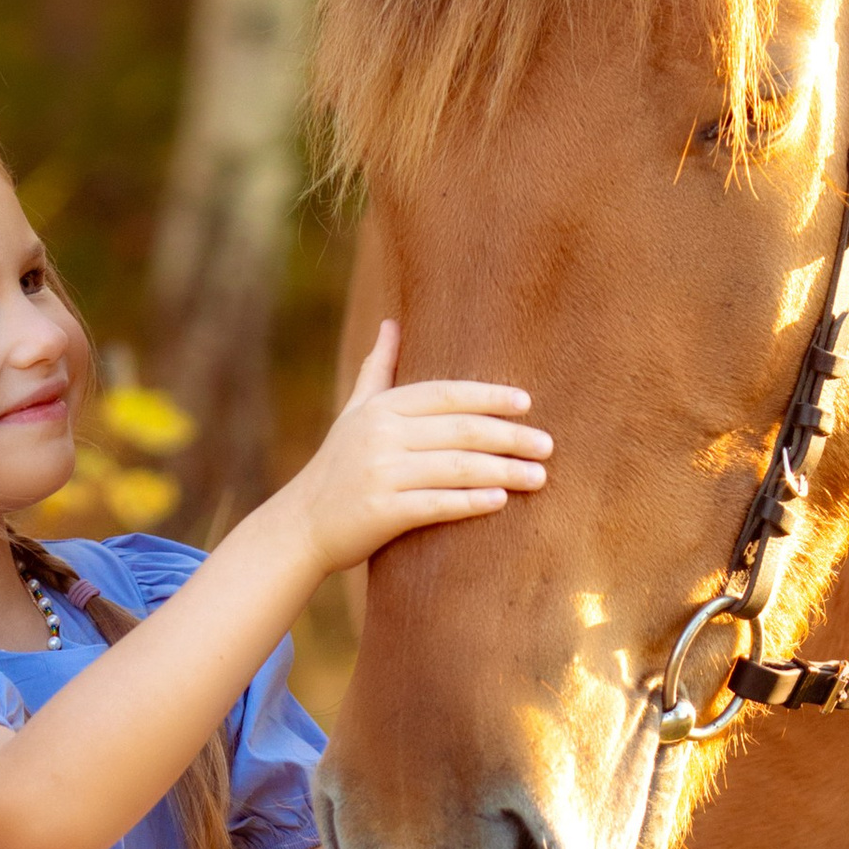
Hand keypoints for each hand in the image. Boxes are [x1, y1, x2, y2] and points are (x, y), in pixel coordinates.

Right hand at [266, 321, 548, 578]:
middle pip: (459, 430)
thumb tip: (392, 323)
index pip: (445, 395)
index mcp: (380, 410)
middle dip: (509, 436)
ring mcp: (380, 474)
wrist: (301, 525)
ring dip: (503, 471)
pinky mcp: (381, 513)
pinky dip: (470, 502)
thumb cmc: (336, 467)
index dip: (487, 397)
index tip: (526, 403)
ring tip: (539, 477)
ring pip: (455, 468)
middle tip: (547, 445)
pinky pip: (436, 505)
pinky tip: (500, 501)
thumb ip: (377, 370)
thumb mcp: (354, 413)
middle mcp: (381, 437)